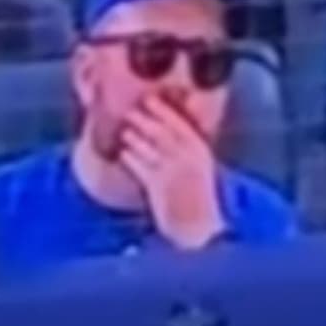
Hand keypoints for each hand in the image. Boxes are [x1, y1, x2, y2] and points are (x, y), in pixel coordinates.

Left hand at [120, 95, 226, 249]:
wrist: (199, 227)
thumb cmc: (194, 195)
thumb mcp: (196, 167)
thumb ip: (180, 149)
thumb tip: (157, 130)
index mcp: (201, 152)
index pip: (181, 125)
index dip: (163, 110)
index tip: (149, 98)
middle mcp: (189, 159)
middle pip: (162, 133)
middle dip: (144, 120)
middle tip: (129, 110)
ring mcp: (174, 172)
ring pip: (149, 149)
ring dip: (134, 138)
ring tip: (125, 131)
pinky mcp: (159, 186)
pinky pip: (142, 168)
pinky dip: (132, 159)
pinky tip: (124, 154)